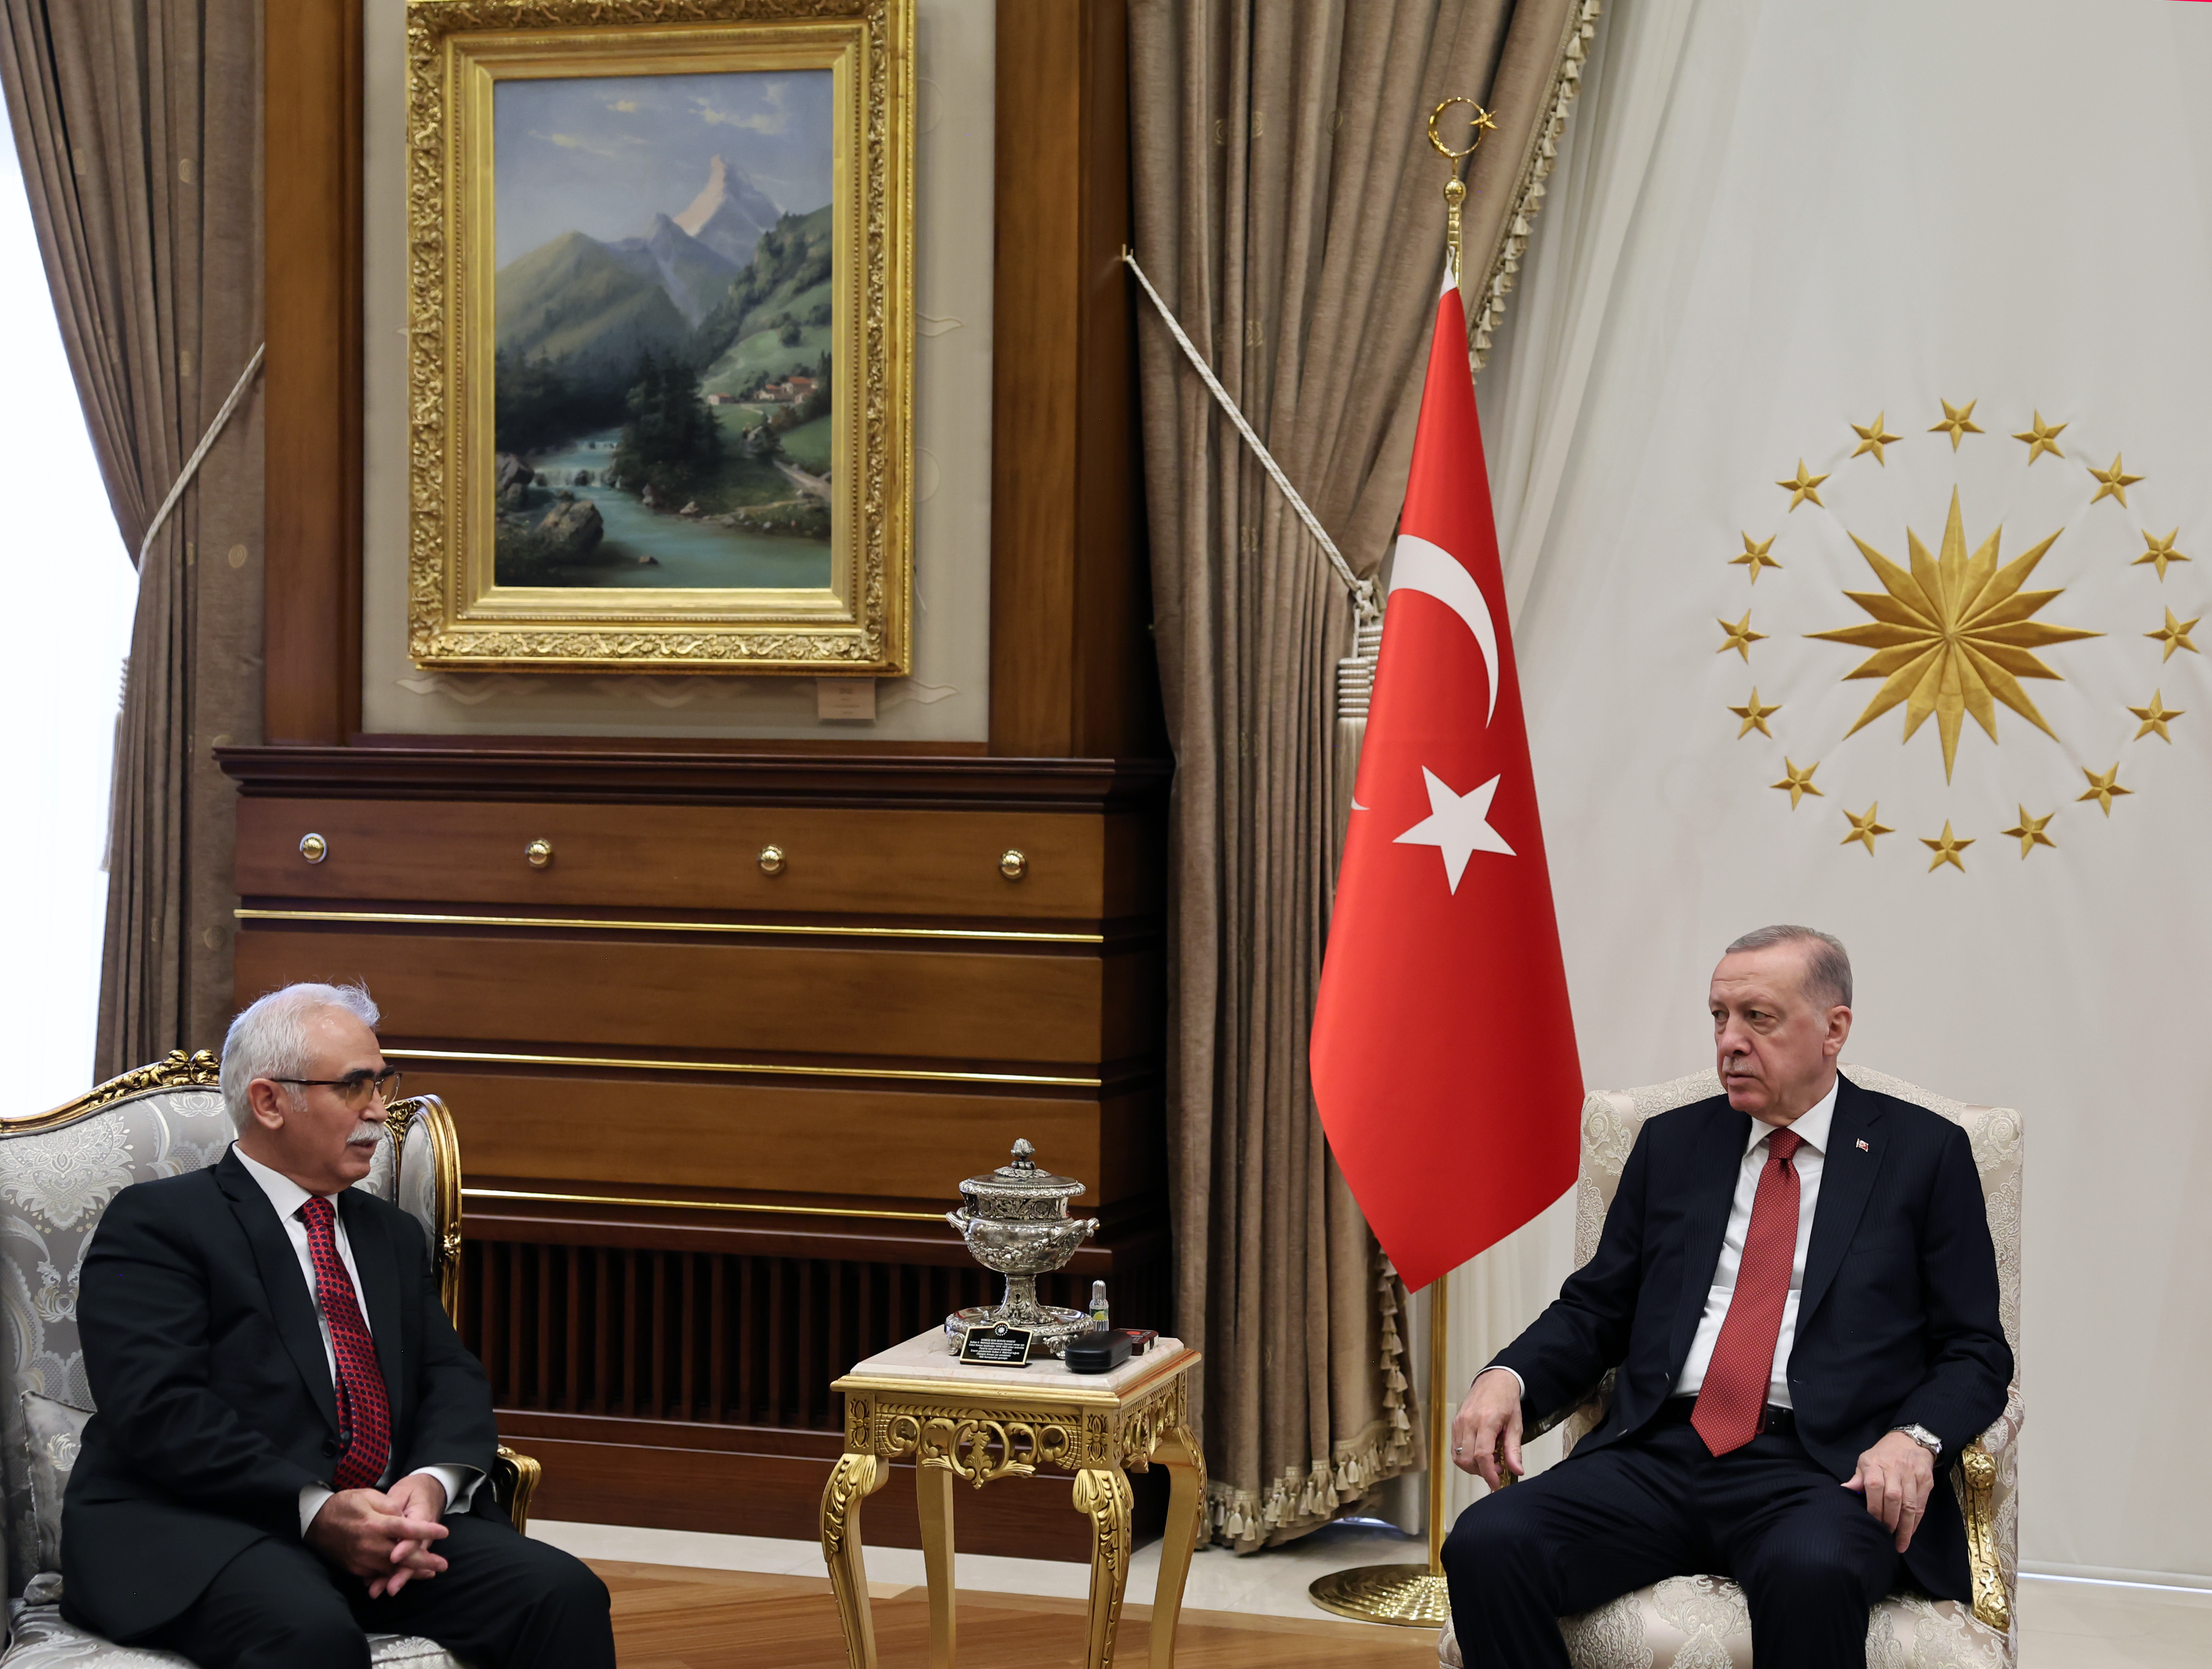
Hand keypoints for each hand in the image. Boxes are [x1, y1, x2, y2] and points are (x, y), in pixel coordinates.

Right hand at [306, 1484, 448, 1597]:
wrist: (314, 1522)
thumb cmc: (344, 1504)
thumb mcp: (367, 1495)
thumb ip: (389, 1506)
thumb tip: (405, 1517)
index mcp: (374, 1523)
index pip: (405, 1529)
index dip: (426, 1531)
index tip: (444, 1532)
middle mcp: (369, 1544)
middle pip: (401, 1556)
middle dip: (424, 1562)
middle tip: (443, 1565)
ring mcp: (361, 1559)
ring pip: (391, 1570)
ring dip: (412, 1573)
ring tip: (431, 1573)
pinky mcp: (355, 1568)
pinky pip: (377, 1574)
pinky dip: (393, 1576)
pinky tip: (405, 1576)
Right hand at [1448, 1368, 1523, 1489]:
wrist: (1494, 1380)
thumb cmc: (1507, 1401)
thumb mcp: (1516, 1424)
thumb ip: (1514, 1449)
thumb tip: (1517, 1471)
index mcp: (1486, 1421)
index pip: (1482, 1455)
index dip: (1488, 1474)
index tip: (1496, 1484)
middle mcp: (1468, 1422)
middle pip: (1468, 1459)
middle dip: (1482, 1471)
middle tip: (1497, 1468)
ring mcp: (1459, 1422)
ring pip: (1459, 1457)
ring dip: (1473, 1466)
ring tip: (1489, 1460)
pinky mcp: (1454, 1423)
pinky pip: (1455, 1449)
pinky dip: (1466, 1457)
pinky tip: (1479, 1453)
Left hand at [1843, 1430, 1934, 1551]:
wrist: (1910, 1441)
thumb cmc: (1883, 1455)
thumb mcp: (1866, 1460)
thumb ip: (1858, 1478)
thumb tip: (1845, 1490)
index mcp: (1875, 1463)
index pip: (1874, 1486)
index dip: (1873, 1506)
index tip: (1872, 1522)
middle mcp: (1895, 1468)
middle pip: (1893, 1498)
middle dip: (1890, 1520)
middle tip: (1885, 1534)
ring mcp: (1912, 1474)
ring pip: (1910, 1504)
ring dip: (1905, 1526)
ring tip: (1900, 1543)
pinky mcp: (1926, 1481)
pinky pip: (1921, 1505)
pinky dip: (1916, 1521)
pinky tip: (1910, 1532)